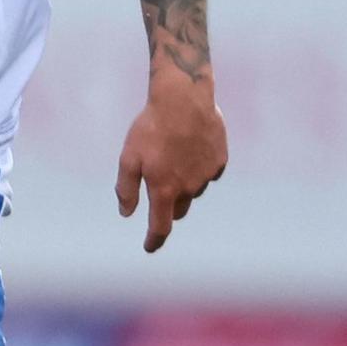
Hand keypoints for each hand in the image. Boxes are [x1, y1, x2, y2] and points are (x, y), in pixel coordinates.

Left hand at [114, 69, 226, 254]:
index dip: (153, 240)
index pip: (160, 227)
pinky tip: (189, 149)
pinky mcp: (220, 162)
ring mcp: (207, 176)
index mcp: (164, 189)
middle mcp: (189, 188)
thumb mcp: (129, 157)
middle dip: (168, 207)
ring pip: (193, 191)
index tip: (149, 247)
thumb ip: (126, 189)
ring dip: (183, 184)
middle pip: (178, 212)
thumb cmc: (151, 127)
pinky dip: (197, 168)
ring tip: (172, 155)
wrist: (184, 98)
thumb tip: (127, 214)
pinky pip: (207, 174)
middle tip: (158, 185)